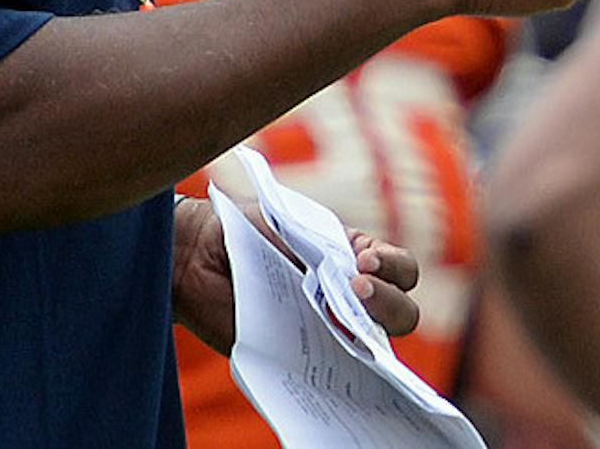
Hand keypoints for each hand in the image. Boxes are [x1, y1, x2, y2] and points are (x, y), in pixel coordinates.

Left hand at [170, 193, 420, 355]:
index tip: (365, 262)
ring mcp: (328, 330)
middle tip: (356, 288)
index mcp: (356, 260)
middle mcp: (350, 298)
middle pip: (401, 313)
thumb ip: (326, 248)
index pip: (401, 271)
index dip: (394, 268)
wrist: (198, 253)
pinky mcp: (300, 357)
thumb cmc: (248, 229)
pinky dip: (336, 368)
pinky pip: (330, 374)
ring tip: (336, 314)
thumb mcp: (294, 226)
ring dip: (367, 330)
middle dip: (388, 301)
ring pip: (374, 347)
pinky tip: (320, 347)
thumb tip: (356, 276)